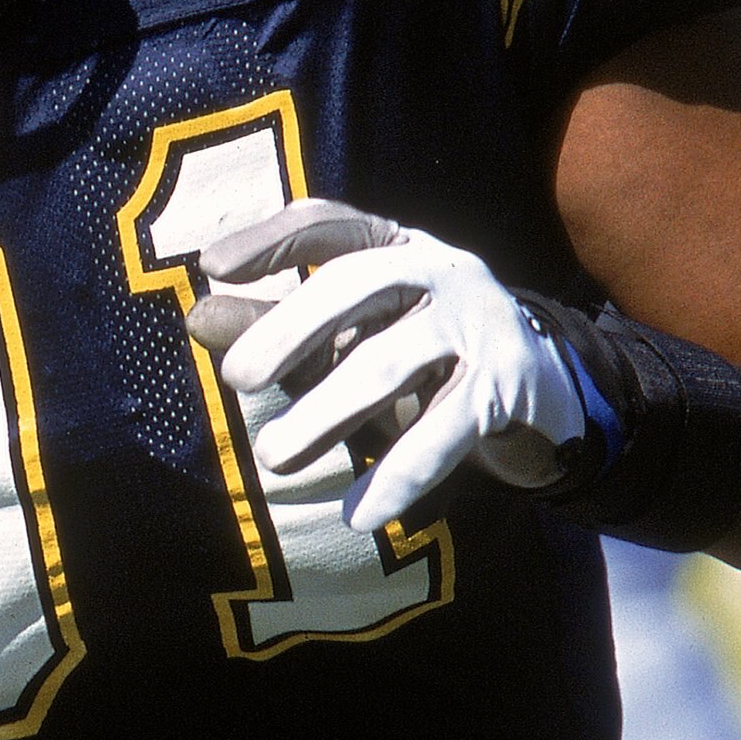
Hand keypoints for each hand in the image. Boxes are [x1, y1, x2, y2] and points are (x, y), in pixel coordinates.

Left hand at [187, 200, 593, 532]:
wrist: (544, 397)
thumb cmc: (423, 361)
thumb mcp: (350, 340)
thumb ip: (279, 332)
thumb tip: (196, 319)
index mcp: (398, 247)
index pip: (332, 224)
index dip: (274, 240)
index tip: (213, 267)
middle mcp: (442, 270)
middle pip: (360, 280)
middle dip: (293, 326)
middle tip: (237, 380)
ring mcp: (478, 325)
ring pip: (392, 362)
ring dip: (327, 411)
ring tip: (274, 459)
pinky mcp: (503, 388)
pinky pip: (443, 431)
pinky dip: (399, 474)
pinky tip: (358, 514)